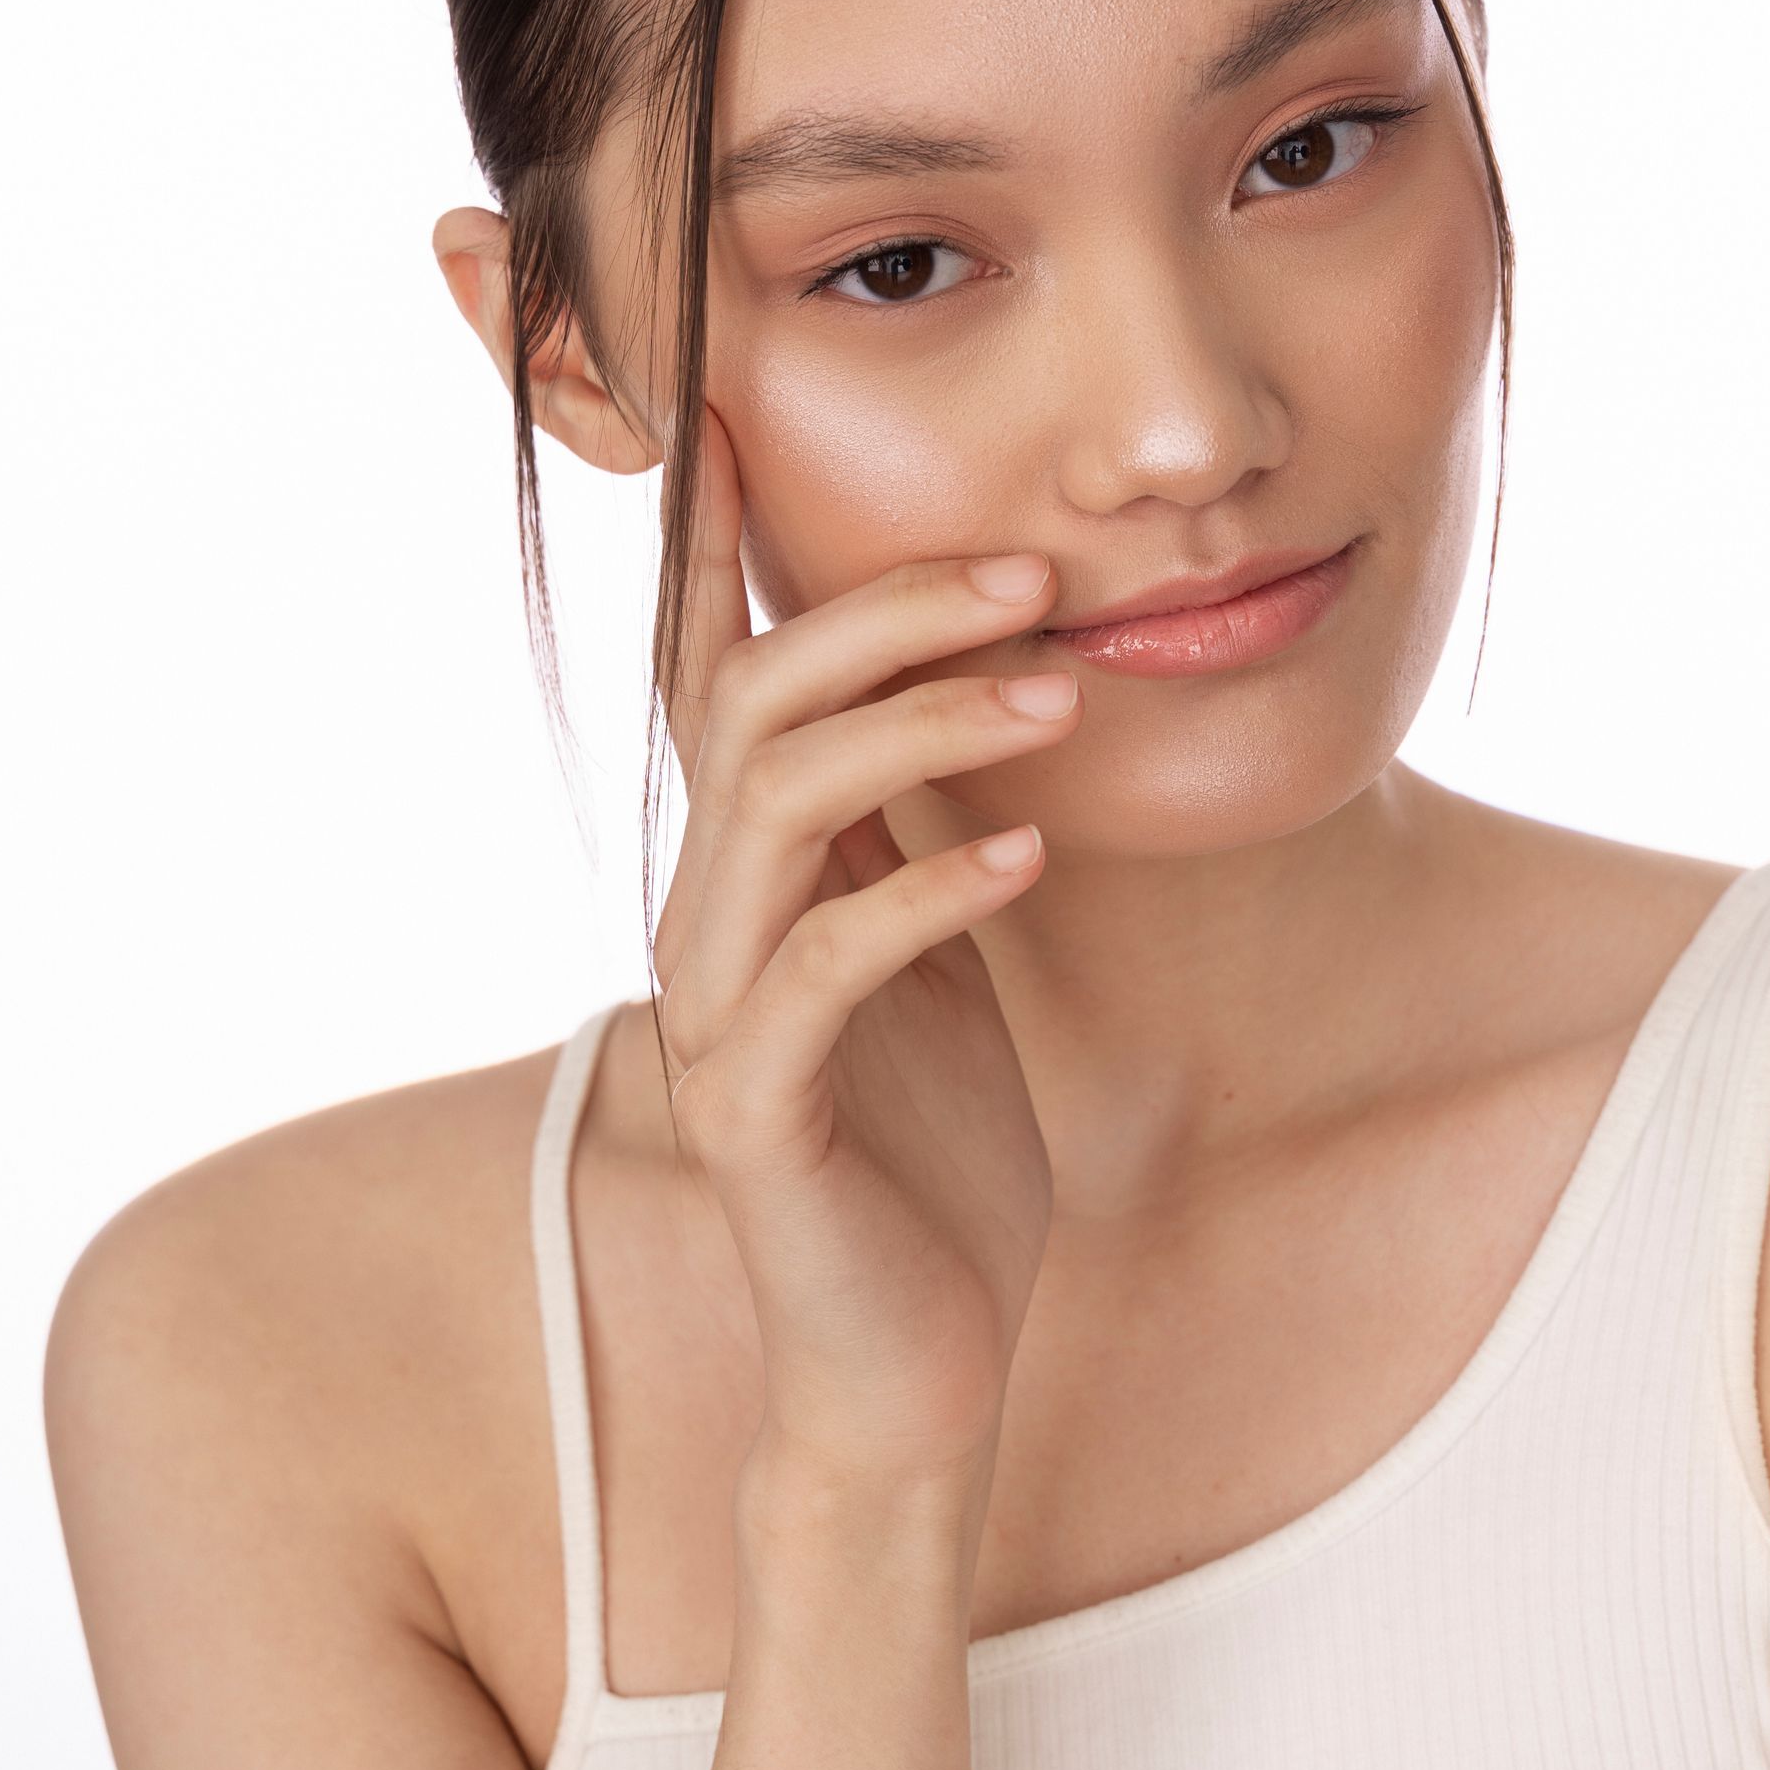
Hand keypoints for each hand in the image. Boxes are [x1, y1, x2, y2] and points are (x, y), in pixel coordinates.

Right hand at [649, 406, 1080, 1493]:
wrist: (908, 1361)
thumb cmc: (935, 1146)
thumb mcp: (936, 945)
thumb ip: (922, 820)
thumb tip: (980, 672)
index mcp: (758, 869)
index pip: (720, 671)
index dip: (723, 544)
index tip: (740, 408)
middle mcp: (715, 920)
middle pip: (747, 705)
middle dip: (881, 616)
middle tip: (1029, 569)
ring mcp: (725, 1014)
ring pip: (771, 810)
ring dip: (917, 726)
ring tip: (1054, 686)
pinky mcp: (760, 1115)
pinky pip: (830, 971)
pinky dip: (931, 896)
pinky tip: (1027, 855)